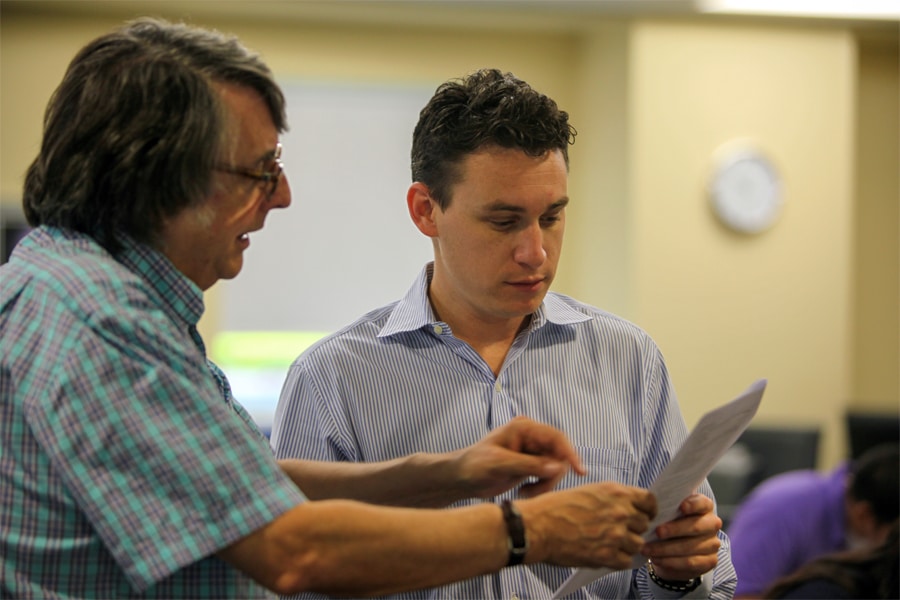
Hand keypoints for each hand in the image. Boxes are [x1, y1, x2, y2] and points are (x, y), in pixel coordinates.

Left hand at [450, 416, 586, 499]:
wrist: (462, 478)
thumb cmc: (474, 465)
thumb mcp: (499, 464)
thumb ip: (527, 465)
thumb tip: (557, 467)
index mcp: (524, 428)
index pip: (556, 438)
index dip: (570, 453)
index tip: (580, 471)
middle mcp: (531, 437)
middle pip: (559, 455)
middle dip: (551, 476)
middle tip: (533, 491)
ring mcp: (532, 451)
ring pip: (555, 468)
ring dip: (545, 484)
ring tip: (525, 493)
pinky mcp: (532, 465)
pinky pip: (548, 476)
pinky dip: (541, 487)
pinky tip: (524, 492)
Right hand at [520, 482, 657, 570]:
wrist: (537, 526)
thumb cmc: (554, 508)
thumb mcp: (587, 491)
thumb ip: (610, 499)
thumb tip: (626, 510)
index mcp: (614, 492)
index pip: (648, 501)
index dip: (648, 510)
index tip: (645, 515)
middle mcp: (619, 511)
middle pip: (644, 524)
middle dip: (633, 529)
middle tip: (619, 532)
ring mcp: (616, 534)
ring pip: (637, 545)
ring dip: (625, 546)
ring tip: (608, 544)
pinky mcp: (608, 555)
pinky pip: (626, 561)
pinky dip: (617, 560)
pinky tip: (604, 554)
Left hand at [641, 493, 721, 579]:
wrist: (674, 547)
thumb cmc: (670, 522)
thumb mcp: (668, 512)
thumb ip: (666, 507)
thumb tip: (652, 505)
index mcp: (704, 506)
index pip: (702, 503)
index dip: (693, 505)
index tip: (681, 507)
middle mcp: (712, 524)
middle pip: (695, 527)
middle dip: (674, 530)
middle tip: (657, 532)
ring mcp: (713, 543)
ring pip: (689, 547)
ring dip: (665, 549)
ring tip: (648, 548)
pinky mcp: (710, 561)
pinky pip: (690, 562)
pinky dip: (670, 562)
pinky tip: (656, 559)